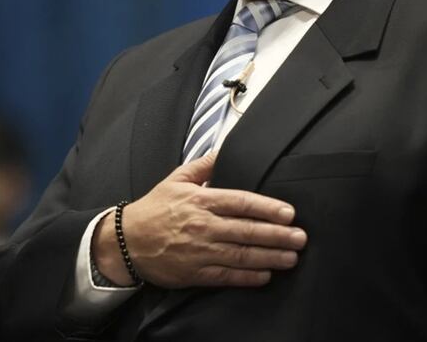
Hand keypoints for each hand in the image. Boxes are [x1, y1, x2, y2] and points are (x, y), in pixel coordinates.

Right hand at [92, 152, 306, 288]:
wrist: (125, 241)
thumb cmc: (154, 208)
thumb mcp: (177, 178)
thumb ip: (205, 165)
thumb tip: (225, 149)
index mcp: (201, 201)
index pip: (241, 202)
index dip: (267, 207)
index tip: (289, 212)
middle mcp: (203, 226)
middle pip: (247, 230)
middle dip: (277, 234)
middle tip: (300, 237)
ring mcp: (199, 251)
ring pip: (241, 255)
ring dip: (269, 257)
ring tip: (291, 257)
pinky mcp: (195, 272)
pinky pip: (226, 276)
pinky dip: (247, 277)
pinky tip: (265, 275)